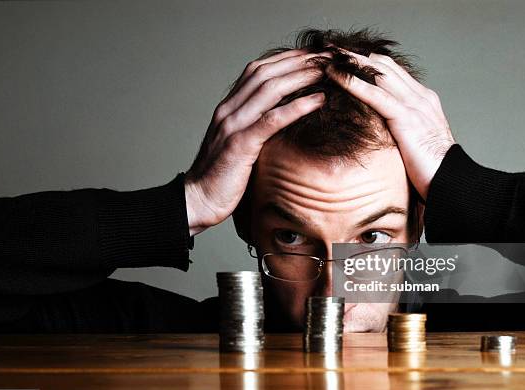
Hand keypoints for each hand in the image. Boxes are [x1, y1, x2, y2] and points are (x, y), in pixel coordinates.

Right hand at [185, 49, 326, 234]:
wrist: (197, 200)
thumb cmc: (221, 177)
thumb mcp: (238, 145)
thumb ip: (253, 128)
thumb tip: (282, 120)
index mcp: (228, 108)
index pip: (257, 71)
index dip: (285, 59)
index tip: (312, 54)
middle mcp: (228, 110)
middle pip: (265, 73)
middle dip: (297, 61)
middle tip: (326, 55)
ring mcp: (232, 125)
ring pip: (270, 89)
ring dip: (301, 76)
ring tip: (327, 71)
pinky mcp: (240, 145)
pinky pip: (272, 120)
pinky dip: (297, 107)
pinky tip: (318, 100)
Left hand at [327, 51, 454, 199]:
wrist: (452, 182)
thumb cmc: (431, 169)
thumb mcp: (413, 142)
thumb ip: (398, 129)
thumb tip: (378, 129)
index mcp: (423, 100)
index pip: (392, 71)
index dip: (367, 62)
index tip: (345, 58)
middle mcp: (420, 96)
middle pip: (384, 65)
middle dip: (356, 56)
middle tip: (331, 50)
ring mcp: (415, 105)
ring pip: (379, 73)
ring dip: (351, 63)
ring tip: (328, 56)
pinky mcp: (406, 118)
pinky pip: (375, 94)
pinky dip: (353, 82)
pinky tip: (336, 76)